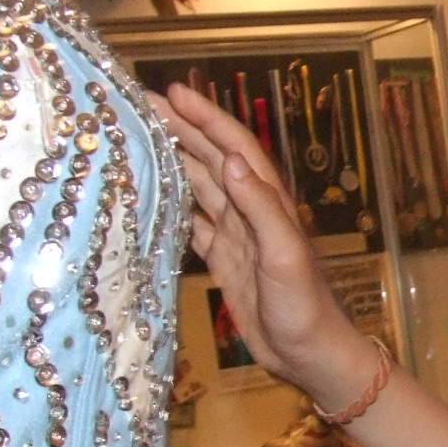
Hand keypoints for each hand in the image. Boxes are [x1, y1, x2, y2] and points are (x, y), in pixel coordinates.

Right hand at [157, 83, 377, 405]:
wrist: (309, 354)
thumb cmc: (305, 306)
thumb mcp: (284, 253)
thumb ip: (260, 206)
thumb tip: (228, 159)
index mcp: (267, 201)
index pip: (232, 147)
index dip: (205, 118)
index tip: (172, 92)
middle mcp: (249, 210)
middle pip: (210, 158)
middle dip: (180, 128)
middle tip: (141, 103)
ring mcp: (236, 234)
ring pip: (198, 186)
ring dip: (173, 160)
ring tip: (137, 137)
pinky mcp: (224, 260)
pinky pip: (193, 224)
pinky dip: (172, 205)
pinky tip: (149, 194)